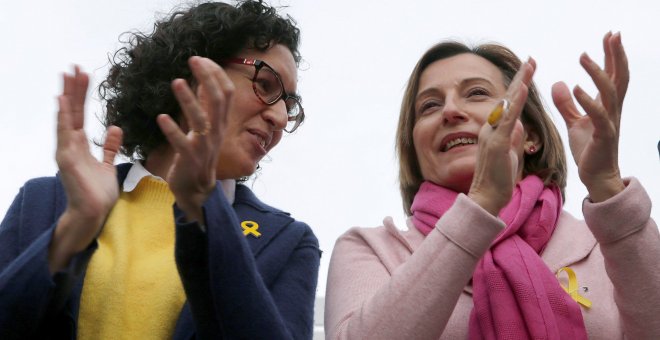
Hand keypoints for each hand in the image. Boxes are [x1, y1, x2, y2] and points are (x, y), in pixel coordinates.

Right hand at [49, 66, 122, 272]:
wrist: (93, 214)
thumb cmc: (99, 194)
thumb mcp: (108, 164)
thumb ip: (109, 147)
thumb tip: (114, 127)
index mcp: (79, 146)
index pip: (80, 114)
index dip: (81, 95)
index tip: (83, 75)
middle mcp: (70, 145)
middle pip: (72, 111)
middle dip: (74, 89)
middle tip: (75, 66)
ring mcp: (66, 151)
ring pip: (67, 118)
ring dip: (68, 96)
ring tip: (69, 75)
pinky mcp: (66, 160)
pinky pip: (65, 134)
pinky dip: (63, 116)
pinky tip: (62, 100)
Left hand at [156, 57, 233, 221]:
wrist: (196, 189)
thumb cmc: (198, 155)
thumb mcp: (206, 128)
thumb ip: (204, 106)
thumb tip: (202, 81)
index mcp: (221, 122)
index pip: (226, 93)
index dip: (216, 74)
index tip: (201, 59)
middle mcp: (216, 131)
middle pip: (218, 100)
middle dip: (207, 77)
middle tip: (192, 59)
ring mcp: (204, 145)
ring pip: (201, 119)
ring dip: (188, 99)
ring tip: (176, 82)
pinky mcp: (189, 158)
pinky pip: (182, 143)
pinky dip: (172, 130)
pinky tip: (161, 117)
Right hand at [468, 59, 535, 214]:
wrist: (486, 198)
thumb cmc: (498, 180)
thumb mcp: (511, 155)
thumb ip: (514, 138)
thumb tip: (520, 125)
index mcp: (495, 131)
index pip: (508, 104)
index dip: (519, 87)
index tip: (528, 71)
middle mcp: (491, 129)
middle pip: (507, 98)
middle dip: (520, 77)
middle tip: (531, 58)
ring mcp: (493, 134)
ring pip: (507, 104)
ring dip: (519, 83)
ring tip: (530, 65)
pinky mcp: (498, 143)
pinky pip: (508, 119)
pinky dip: (516, 102)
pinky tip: (524, 88)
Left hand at [552, 32, 626, 201]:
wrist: (595, 175)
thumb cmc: (588, 149)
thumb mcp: (574, 122)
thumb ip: (567, 104)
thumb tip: (559, 83)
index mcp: (606, 106)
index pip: (612, 75)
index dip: (612, 56)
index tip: (610, 36)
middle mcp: (612, 111)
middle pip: (619, 77)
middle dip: (616, 55)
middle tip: (612, 34)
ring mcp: (610, 122)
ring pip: (610, 92)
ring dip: (597, 73)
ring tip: (583, 56)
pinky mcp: (603, 135)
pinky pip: (598, 115)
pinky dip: (588, 101)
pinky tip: (576, 87)